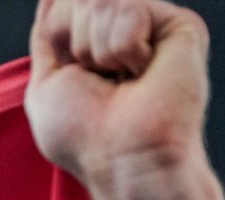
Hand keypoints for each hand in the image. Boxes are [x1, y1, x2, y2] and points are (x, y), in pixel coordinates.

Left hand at [25, 0, 210, 196]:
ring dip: (98, 51)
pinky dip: (124, 47)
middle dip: (77, 43)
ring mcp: (153, 27)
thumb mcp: (45, 87)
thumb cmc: (84, 137)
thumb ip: (47, 37)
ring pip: (103, 1)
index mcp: (95, 47)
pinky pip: (131, 9)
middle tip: (101, 83)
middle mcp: (125, 34)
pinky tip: (143, 72)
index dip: (60, 34)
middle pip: (80, 0)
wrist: (125, 159)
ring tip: (122, 82)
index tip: (76, 74)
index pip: (64, 7)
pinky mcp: (179, 26)